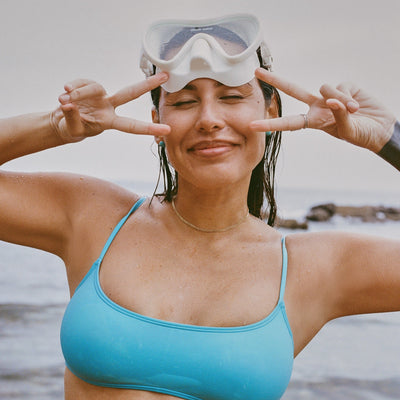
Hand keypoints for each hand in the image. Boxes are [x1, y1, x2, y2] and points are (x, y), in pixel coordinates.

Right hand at [54, 73, 170, 141]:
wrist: (60, 122)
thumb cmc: (71, 129)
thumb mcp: (71, 130)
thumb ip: (72, 118)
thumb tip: (69, 104)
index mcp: (110, 122)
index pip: (131, 126)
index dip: (148, 128)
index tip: (168, 130)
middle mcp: (109, 107)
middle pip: (130, 93)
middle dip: (147, 84)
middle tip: (165, 75)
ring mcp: (100, 95)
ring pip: (94, 88)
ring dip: (78, 93)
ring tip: (63, 101)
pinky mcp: (88, 86)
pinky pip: (82, 82)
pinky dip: (72, 87)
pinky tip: (63, 94)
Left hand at [250, 68, 395, 152]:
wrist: (380, 128)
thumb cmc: (361, 135)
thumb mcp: (347, 131)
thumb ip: (338, 116)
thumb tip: (332, 101)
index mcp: (313, 122)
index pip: (288, 123)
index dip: (270, 124)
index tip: (252, 125)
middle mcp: (317, 106)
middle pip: (292, 90)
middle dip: (275, 80)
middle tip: (256, 71)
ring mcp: (330, 95)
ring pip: (325, 88)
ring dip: (340, 100)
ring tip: (353, 111)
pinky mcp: (345, 86)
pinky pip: (340, 87)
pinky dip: (348, 96)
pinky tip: (357, 104)